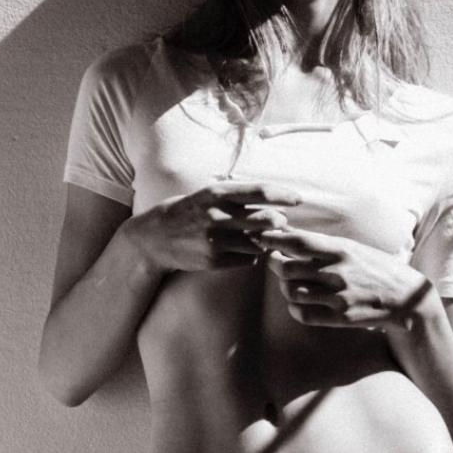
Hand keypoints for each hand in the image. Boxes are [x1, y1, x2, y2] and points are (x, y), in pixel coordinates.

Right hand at [126, 181, 300, 272]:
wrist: (154, 239)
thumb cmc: (187, 212)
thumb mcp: (207, 196)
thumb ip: (236, 197)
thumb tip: (272, 202)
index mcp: (217, 194)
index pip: (260, 192)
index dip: (283, 195)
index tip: (298, 199)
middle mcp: (217, 215)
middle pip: (265, 219)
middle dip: (280, 222)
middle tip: (283, 222)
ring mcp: (216, 240)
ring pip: (259, 241)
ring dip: (268, 240)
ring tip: (268, 237)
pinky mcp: (214, 260)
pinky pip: (248, 259)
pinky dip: (253, 255)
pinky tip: (248, 250)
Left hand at [255, 227, 435, 328]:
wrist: (405, 298)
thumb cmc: (375, 268)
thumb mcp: (353, 248)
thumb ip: (323, 244)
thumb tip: (287, 233)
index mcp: (341, 249)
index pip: (298, 241)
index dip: (273, 238)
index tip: (261, 237)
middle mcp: (337, 271)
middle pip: (286, 267)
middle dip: (274, 263)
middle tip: (274, 260)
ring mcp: (339, 296)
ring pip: (291, 291)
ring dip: (285, 287)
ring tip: (290, 281)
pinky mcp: (341, 317)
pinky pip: (303, 314)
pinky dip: (295, 308)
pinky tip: (300, 303)